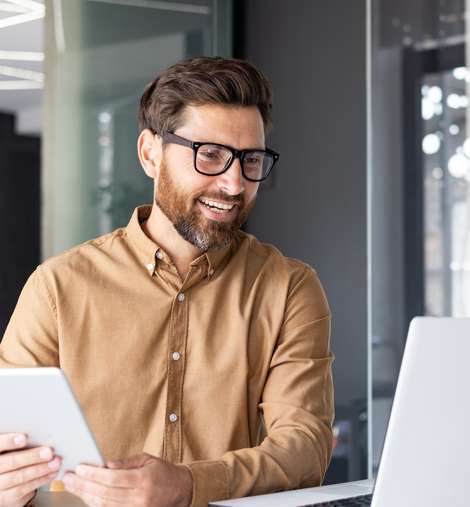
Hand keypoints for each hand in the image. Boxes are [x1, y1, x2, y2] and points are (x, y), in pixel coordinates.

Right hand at [0, 433, 61, 506]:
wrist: (3, 485)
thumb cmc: (9, 460)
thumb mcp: (9, 451)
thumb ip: (16, 444)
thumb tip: (38, 433)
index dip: (9, 441)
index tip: (24, 438)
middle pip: (10, 462)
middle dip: (31, 457)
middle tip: (48, 452)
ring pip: (19, 476)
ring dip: (40, 469)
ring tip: (55, 462)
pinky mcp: (5, 498)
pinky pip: (24, 488)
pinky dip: (41, 480)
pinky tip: (51, 473)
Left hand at [63, 452, 192, 506]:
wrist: (178, 491)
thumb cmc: (162, 472)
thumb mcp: (147, 459)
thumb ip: (126, 463)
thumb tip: (107, 464)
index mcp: (143, 480)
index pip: (112, 479)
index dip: (94, 474)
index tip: (80, 468)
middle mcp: (138, 498)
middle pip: (104, 494)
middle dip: (83, 485)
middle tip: (68, 477)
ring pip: (104, 505)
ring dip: (84, 496)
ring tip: (72, 486)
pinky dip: (95, 504)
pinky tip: (85, 496)